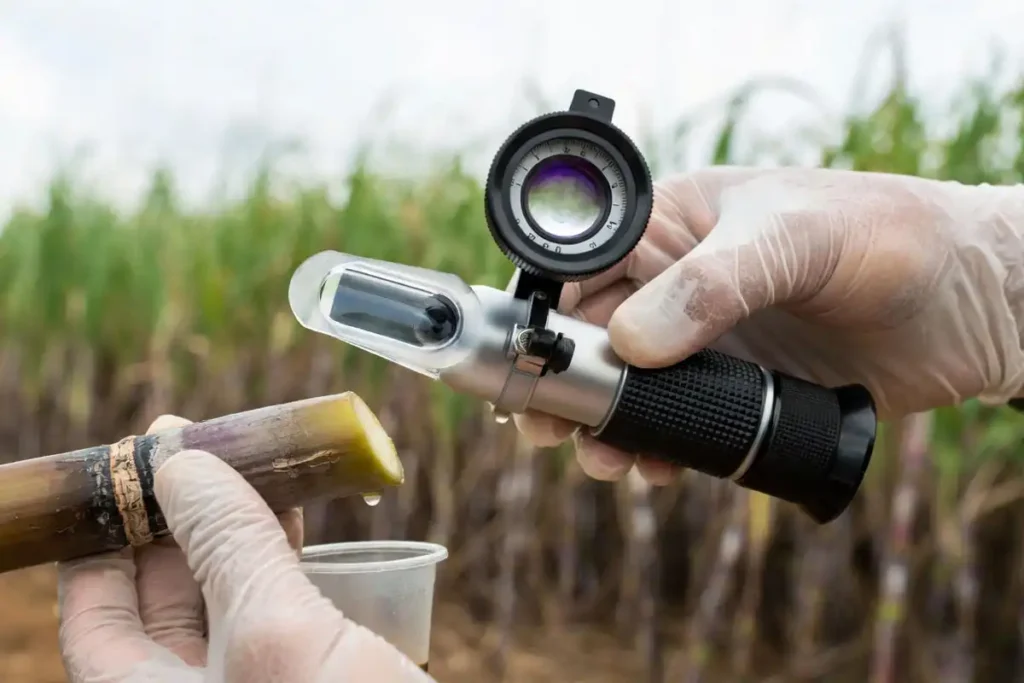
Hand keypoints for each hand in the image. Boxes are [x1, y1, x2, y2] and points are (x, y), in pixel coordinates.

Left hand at [58, 415, 431, 682]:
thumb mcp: (277, 635)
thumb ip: (228, 547)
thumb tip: (181, 462)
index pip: (95, 614)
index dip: (102, 537)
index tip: (122, 469)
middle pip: (159, 597)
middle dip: (174, 518)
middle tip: (192, 446)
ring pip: (223, 596)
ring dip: (232, 528)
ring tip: (246, 464)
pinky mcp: (305, 679)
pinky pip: (275, 607)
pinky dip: (279, 556)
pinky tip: (295, 515)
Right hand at [515, 166, 1023, 484]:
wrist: (975, 304)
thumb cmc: (890, 235)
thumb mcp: (795, 239)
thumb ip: (712, 286)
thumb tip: (629, 344)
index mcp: (675, 224)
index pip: (587, 264)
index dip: (552, 313)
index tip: (535, 361)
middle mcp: (679, 283)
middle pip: (593, 336)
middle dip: (566, 384)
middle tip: (547, 428)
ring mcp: (707, 342)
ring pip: (628, 390)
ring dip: (605, 427)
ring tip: (605, 460)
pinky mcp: (738, 390)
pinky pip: (679, 424)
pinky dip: (658, 449)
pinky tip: (656, 468)